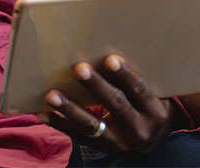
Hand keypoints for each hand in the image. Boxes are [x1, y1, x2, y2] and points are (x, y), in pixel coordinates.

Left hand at [38, 55, 173, 152]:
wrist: (153, 143)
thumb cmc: (150, 107)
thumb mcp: (155, 95)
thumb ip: (139, 78)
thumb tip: (110, 51)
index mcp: (154, 111)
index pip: (139, 90)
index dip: (125, 75)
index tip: (110, 59)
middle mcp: (139, 129)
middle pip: (115, 104)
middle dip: (96, 86)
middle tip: (79, 68)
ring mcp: (119, 142)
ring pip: (92, 124)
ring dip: (70, 108)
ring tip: (51, 94)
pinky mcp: (102, 148)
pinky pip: (78, 136)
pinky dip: (60, 123)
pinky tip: (43, 112)